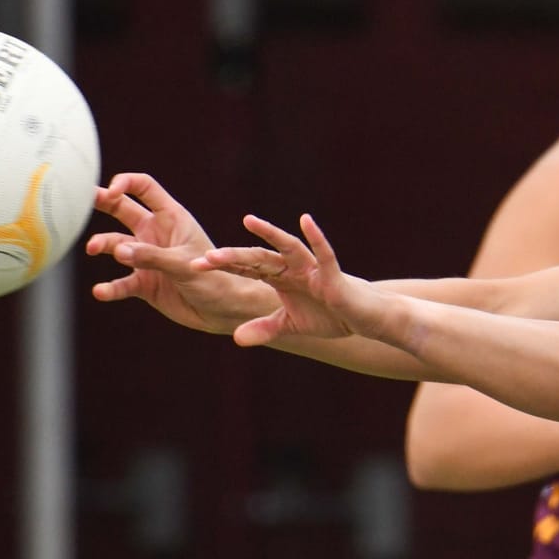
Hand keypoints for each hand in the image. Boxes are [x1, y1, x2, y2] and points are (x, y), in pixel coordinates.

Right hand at [86, 173, 271, 333]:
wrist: (224, 311)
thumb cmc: (215, 280)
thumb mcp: (184, 265)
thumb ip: (152, 257)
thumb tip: (118, 251)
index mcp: (171, 218)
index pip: (144, 187)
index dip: (124, 182)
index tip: (109, 191)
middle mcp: (156, 234)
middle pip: (121, 209)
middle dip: (101, 202)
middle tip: (77, 204)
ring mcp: (148, 258)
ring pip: (116, 244)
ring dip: (103, 244)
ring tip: (95, 249)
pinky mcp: (144, 283)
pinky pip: (121, 283)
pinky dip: (111, 287)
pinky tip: (101, 292)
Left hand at [196, 213, 387, 347]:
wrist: (364, 319)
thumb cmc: (330, 316)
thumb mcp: (291, 327)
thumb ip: (264, 329)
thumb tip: (236, 338)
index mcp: (279, 277)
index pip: (245, 269)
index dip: (222, 267)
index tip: (193, 267)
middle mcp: (292, 267)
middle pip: (257, 259)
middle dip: (232, 258)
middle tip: (204, 257)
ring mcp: (312, 268)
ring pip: (286, 249)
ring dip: (268, 234)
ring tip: (248, 220)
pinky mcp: (333, 274)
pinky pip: (323, 253)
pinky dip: (316, 238)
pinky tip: (305, 221)